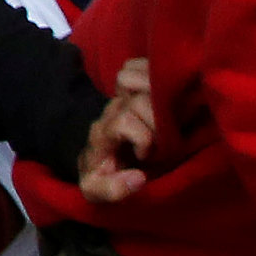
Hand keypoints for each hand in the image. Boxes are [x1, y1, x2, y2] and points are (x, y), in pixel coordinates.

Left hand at [79, 56, 154, 203]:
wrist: (91, 152)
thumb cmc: (98, 172)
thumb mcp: (96, 189)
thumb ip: (111, 189)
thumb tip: (139, 178)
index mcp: (104, 133)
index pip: (124, 122)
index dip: (143, 137)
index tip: (147, 155)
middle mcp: (111, 111)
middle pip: (138, 101)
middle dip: (156, 119)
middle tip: (163, 136)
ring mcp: (120, 98)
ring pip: (134, 78)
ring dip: (154, 93)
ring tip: (164, 115)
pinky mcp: (129, 90)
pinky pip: (133, 65)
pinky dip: (146, 72)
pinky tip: (157, 91)